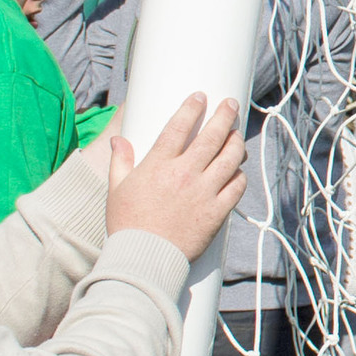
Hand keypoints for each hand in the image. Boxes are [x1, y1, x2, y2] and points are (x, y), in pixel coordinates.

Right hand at [106, 95, 248, 258]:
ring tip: (236, 135)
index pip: (179, 126)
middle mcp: (184, 174)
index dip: (192, 107)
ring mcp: (203, 193)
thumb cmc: (127, 225)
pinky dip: (239, 175)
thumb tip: (118, 140)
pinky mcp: (217, 212)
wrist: (144, 258)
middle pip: (211, 136)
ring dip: (236, 142)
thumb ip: (120, 162)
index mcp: (158, 165)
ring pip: (230, 158)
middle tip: (230, 104)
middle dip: (224, 115)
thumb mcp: (116, 190)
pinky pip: (236, 187)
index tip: (200, 96)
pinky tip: (237, 170)